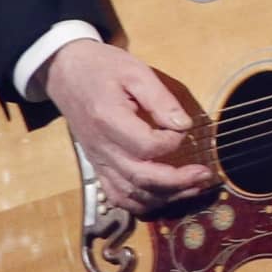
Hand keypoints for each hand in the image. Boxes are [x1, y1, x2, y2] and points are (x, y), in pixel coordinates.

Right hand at [38, 40, 218, 215]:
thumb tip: (183, 124)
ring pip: (131, 194)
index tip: (183, 128)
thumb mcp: (134, 71)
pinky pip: (117, 196)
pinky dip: (141, 203)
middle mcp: (102, 147)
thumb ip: (160, 99)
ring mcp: (98, 160)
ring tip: (193, 187)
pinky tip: (164, 197)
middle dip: (178, 182)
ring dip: (165, 197)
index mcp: (109, 120)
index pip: (147, 147)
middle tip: (205, 175)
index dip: (172, 142)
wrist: (66, 72)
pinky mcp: (97, 166)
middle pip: (141, 178)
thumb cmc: (102, 68)